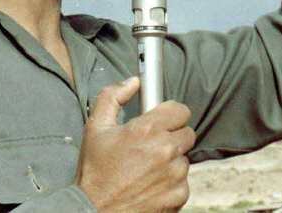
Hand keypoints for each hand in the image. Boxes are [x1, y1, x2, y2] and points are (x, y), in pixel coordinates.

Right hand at [76, 77, 195, 211]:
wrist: (94, 211)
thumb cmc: (95, 171)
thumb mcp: (95, 128)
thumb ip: (112, 97)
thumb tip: (132, 82)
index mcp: (147, 130)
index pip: (181, 110)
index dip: (170, 113)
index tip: (162, 119)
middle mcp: (165, 151)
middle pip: (187, 134)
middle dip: (172, 136)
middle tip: (152, 144)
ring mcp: (174, 175)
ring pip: (184, 158)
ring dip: (171, 161)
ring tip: (147, 167)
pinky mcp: (178, 196)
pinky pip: (183, 182)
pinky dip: (171, 183)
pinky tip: (151, 184)